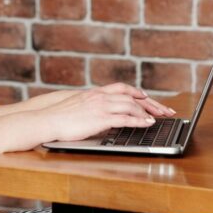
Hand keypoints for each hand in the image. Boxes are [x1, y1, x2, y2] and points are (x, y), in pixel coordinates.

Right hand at [36, 83, 174, 145]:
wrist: (47, 119)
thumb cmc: (59, 117)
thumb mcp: (79, 107)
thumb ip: (93, 108)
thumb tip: (102, 116)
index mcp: (96, 93)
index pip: (122, 88)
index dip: (137, 92)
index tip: (148, 98)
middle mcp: (100, 96)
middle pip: (132, 96)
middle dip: (151, 103)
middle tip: (165, 110)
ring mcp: (101, 106)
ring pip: (131, 106)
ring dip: (147, 112)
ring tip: (158, 118)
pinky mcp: (100, 118)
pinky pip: (124, 118)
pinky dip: (139, 121)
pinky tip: (147, 124)